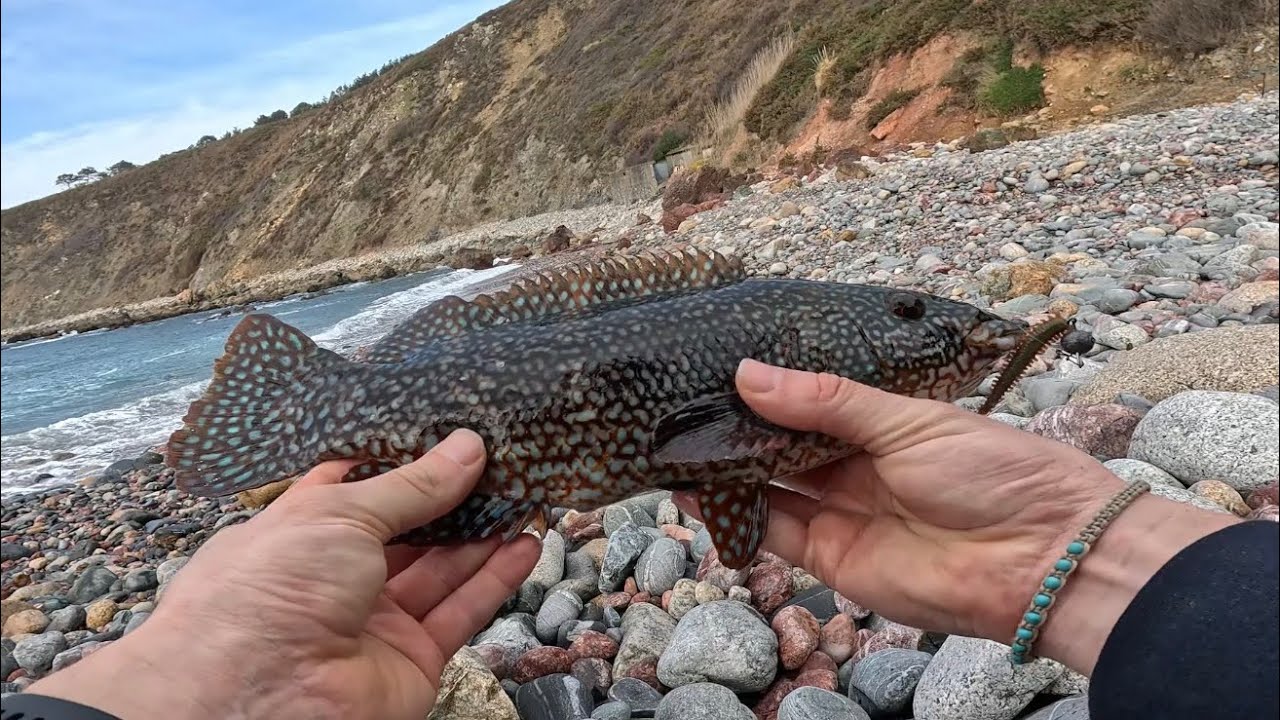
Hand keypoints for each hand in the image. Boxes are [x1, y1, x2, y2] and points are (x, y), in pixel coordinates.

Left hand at [27, 429, 541, 719]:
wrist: (258, 696)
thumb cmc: (268, 590)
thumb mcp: (340, 513)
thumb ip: (412, 485)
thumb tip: (467, 447)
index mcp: (303, 531)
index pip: (360, 487)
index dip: (405, 461)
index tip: (452, 433)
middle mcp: (338, 575)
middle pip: (410, 528)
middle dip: (455, 497)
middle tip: (503, 462)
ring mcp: (376, 619)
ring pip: (442, 568)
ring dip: (485, 533)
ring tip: (527, 493)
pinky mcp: (412, 658)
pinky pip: (460, 611)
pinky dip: (496, 578)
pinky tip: (526, 544)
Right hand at [678, 360, 1238, 673]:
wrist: (1043, 558)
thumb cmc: (994, 472)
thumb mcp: (907, 420)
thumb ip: (826, 401)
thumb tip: (748, 373)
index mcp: (880, 420)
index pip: (809, 399)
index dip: (765, 386)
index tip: (713, 365)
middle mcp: (855, 463)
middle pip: (781, 443)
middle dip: (735, 425)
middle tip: (678, 402)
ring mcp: (840, 510)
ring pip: (767, 485)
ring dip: (724, 468)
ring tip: (672, 440)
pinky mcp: (830, 556)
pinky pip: (772, 530)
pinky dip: (733, 512)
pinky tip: (694, 488)